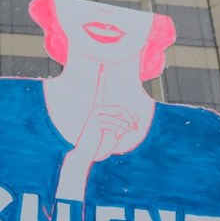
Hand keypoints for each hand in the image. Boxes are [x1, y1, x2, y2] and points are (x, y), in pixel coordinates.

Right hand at [55, 65, 137, 201]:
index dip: (101, 78)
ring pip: (118, 114)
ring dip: (126, 125)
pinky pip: (114, 121)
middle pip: (120, 108)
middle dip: (130, 118)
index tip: (103, 65)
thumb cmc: (97, 145)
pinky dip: (120, 128)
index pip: (101, 91)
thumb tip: (133, 120)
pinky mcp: (96, 120)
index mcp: (98, 110)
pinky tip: (121, 134)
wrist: (84, 154)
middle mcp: (96, 109)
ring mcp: (95, 113)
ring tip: (130, 132)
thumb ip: (120, 125)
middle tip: (136, 127)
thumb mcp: (111, 134)